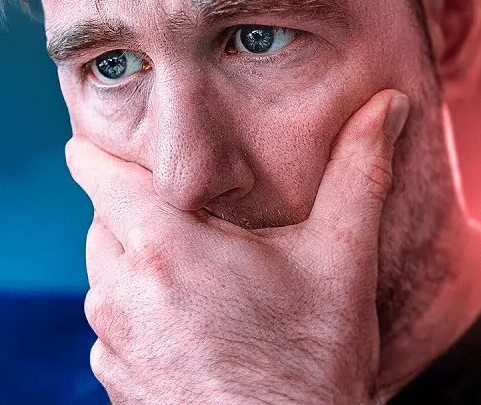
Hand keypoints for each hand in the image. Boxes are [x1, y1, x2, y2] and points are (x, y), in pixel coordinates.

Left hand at [71, 89, 409, 404]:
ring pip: (105, 278)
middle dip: (134, 215)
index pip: (94, 174)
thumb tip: (386, 104)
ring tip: (199, 282)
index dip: (96, 154)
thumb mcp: (340, 261)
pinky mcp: (114, 381)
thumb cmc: (313, 361)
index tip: (99, 144)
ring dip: (136, 269)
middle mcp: (120, 291)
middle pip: (102, 224)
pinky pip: (112, 330)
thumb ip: (357, 172)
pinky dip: (139, 320)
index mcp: (163, 245)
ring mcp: (112, 343)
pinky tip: (191, 331)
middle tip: (189, 223)